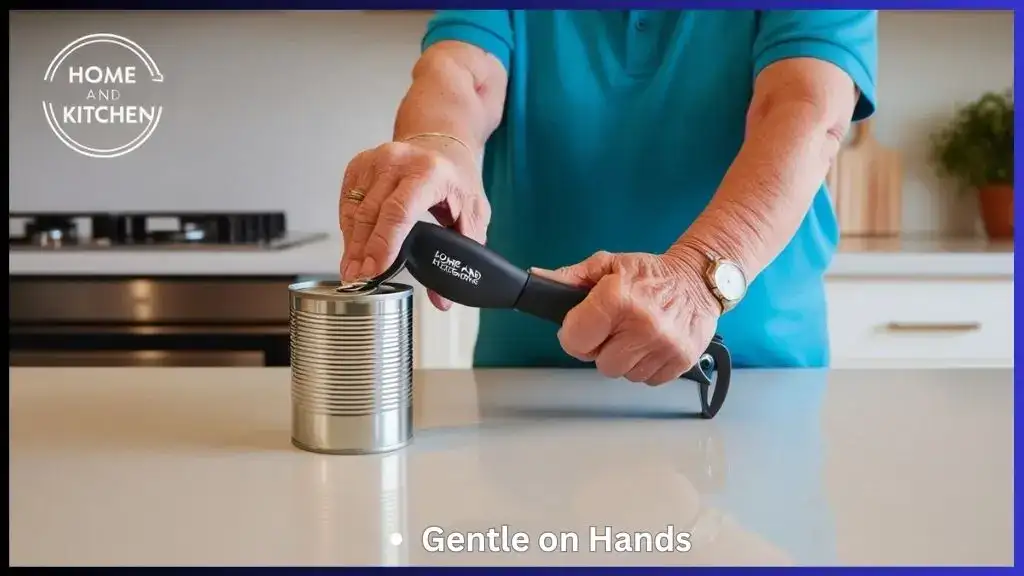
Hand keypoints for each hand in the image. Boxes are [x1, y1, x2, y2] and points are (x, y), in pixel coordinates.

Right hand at [339, 138, 489, 309]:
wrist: (441, 143)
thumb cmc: (456, 179)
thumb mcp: (473, 214)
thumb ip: (462, 255)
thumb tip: (442, 300)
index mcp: (429, 173)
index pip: (399, 212)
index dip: (384, 244)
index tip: (374, 270)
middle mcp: (399, 161)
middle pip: (372, 214)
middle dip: (363, 252)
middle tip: (359, 281)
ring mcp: (375, 160)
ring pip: (355, 209)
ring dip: (352, 244)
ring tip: (352, 271)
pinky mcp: (359, 164)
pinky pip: (347, 202)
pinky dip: (348, 228)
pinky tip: (353, 247)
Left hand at [532, 249, 719, 385]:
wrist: (698, 279)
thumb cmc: (649, 273)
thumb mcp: (607, 265)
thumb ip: (571, 278)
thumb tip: (537, 281)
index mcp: (618, 298)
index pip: (575, 340)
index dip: (575, 335)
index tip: (584, 327)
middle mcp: (643, 325)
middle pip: (599, 363)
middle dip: (602, 347)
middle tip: (615, 328)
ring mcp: (664, 346)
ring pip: (623, 374)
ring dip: (625, 357)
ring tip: (635, 334)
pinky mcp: (681, 361)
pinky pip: (647, 380)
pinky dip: (646, 365)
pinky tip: (651, 343)